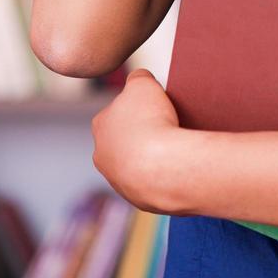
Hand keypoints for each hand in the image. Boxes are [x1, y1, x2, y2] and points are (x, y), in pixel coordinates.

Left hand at [91, 68, 188, 214]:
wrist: (164, 167)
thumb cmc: (150, 122)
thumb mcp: (143, 83)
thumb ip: (138, 77)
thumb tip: (140, 79)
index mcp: (100, 126)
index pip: (118, 111)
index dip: (139, 108)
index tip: (156, 108)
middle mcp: (103, 156)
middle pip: (125, 140)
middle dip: (143, 135)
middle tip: (166, 128)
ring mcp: (120, 181)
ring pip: (137, 164)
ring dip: (152, 158)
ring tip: (174, 149)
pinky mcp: (139, 199)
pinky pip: (153, 183)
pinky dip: (163, 175)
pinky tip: (176, 167)